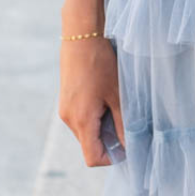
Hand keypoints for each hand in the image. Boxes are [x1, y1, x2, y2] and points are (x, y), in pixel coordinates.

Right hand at [58, 35, 123, 166]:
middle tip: (125, 121)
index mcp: (81, 120)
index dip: (111, 158)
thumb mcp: (118, 95)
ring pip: (86, 132)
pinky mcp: (66, 101)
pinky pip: (81, 119)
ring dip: (102, 127)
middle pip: (89, 145)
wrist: (81, 37)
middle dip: (108, 141)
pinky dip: (94, 117)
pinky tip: (105, 98)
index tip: (127, 146)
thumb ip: (123, 123)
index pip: (92, 157)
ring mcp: (65, 110)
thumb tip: (129, 145)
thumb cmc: (101, 65)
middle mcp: (69, 119)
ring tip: (115, 105)